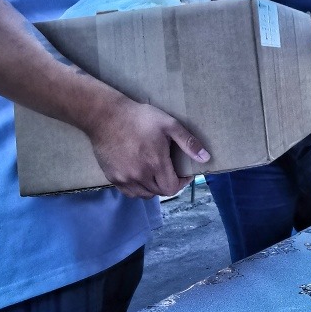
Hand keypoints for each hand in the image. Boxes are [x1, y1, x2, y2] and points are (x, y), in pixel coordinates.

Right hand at [82, 97, 208, 198]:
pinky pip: (130, 192)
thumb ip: (188, 142)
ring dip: (154, 187)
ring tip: (155, 173)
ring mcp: (124, 179)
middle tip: (169, 170)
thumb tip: (205, 158)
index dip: (181, 183)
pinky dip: (138, 188)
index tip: (183, 173)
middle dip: (169, 183)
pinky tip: (140, 175)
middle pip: (160, 192)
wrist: (105, 116)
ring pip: (144, 194)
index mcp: (155, 164)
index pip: (172, 188)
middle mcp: (139, 176)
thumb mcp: (169, 124)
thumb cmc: (140, 118)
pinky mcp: (112, 178)